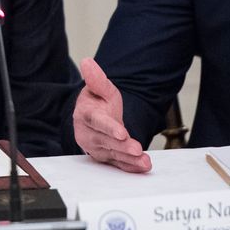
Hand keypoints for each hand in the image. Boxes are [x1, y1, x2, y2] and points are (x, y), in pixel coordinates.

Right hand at [72, 57, 151, 172]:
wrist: (97, 116)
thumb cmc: (98, 103)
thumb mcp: (100, 88)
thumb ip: (96, 78)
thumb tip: (88, 62)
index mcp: (85, 115)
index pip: (96, 122)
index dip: (109, 128)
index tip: (122, 133)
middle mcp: (87, 133)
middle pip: (105, 142)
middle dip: (122, 147)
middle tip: (137, 149)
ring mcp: (96, 147)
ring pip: (113, 155)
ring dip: (129, 159)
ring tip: (144, 161)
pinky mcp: (105, 157)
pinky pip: (118, 164)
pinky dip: (130, 167)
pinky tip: (142, 166)